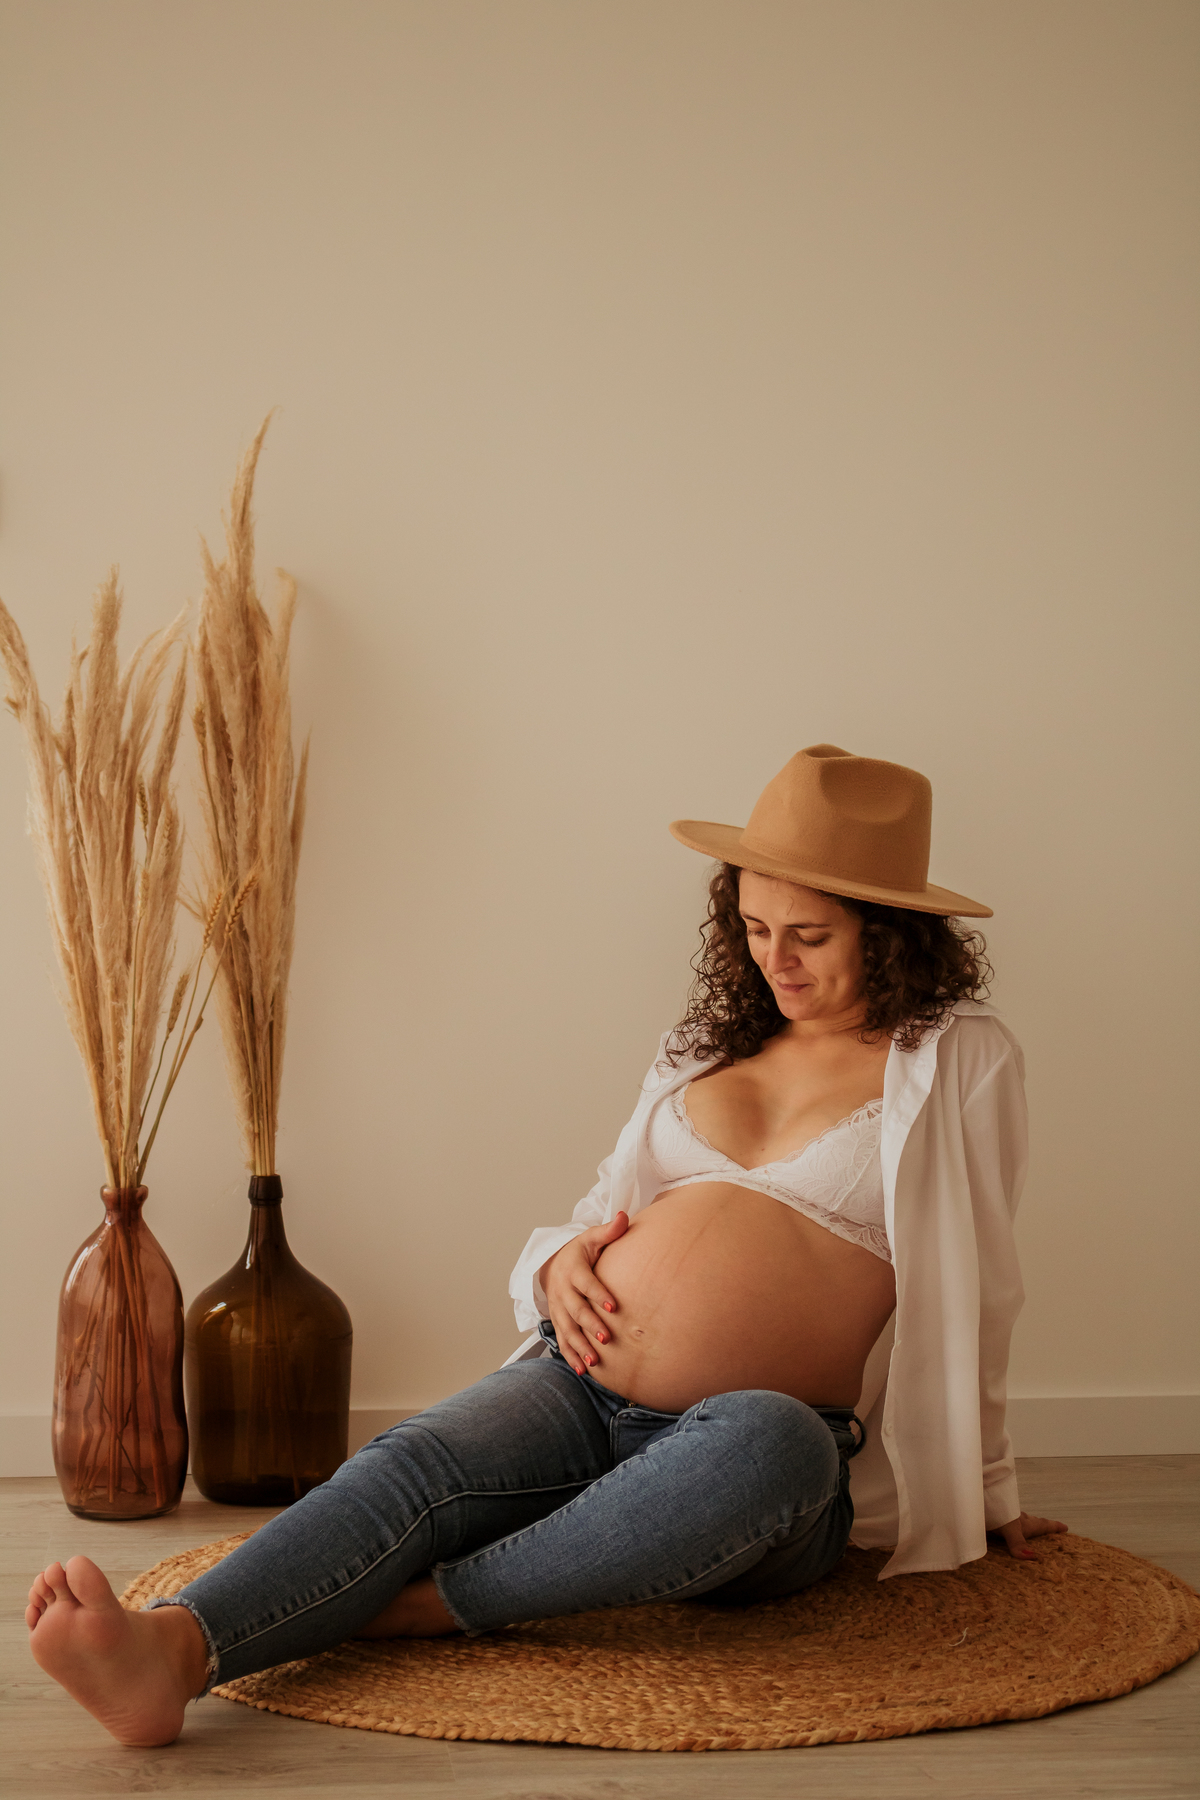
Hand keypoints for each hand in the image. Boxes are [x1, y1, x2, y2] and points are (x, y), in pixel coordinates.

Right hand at [540, 1212, 628, 1375]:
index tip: (614, 1305)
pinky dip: (571, 1357)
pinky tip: (583, 1370)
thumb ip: (609, 1231)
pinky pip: (563, 1341)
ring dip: (580, 1346)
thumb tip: (625, 1216)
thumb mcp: (591, 1238)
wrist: (551, 1264)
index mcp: (573, 1270)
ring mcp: (558, 1309)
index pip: (586, 1283)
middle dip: (590, 1324)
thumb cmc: (579, 1252)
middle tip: (606, 1337)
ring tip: (594, 1361)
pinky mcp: (558, 1322)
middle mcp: (563, 1292)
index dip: (599, 1294)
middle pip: (575, 1310)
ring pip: (568, 1330)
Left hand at [989, 1510, 1068, 1558]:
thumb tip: (1032, 1557)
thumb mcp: (1009, 1528)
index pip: (1042, 1525)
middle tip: (1049, 1528)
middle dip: (1040, 1525)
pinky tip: (1001, 1530)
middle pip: (1031, 1521)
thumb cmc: (995, 1511)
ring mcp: (1003, 1516)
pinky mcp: (991, 1517)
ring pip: (1018, 1521)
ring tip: (1027, 1529)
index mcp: (1023, 1522)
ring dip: (1024, 1525)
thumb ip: (1018, 1543)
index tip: (1065, 1527)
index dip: (1053, 1527)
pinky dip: (1007, 1527)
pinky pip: (1004, 1523)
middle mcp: (1015, 1519)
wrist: (974, 1496)